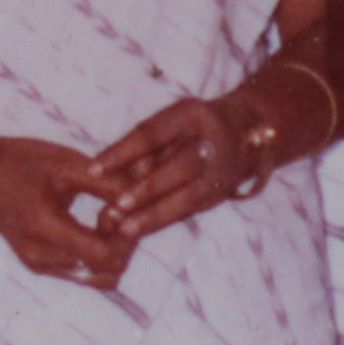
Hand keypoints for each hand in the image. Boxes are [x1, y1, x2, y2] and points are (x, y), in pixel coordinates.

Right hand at [0, 131, 133, 288]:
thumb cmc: (20, 162)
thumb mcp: (67, 164)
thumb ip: (108, 184)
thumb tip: (145, 198)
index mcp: (46, 232)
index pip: (105, 256)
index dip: (125, 235)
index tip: (121, 205)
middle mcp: (42, 258)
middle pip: (106, 271)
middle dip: (123, 242)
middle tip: (119, 208)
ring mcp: (40, 266)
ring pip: (98, 275)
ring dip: (112, 250)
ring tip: (107, 216)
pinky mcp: (40, 265)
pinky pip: (83, 270)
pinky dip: (97, 251)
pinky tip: (95, 222)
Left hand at [87, 94, 257, 247]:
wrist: (249, 130)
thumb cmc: (196, 124)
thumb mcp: (176, 118)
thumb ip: (148, 141)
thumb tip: (106, 170)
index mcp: (193, 114)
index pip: (152, 133)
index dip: (122, 152)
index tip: (93, 170)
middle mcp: (213, 142)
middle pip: (179, 166)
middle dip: (147, 188)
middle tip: (116, 205)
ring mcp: (222, 171)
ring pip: (188, 195)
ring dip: (155, 213)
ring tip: (125, 228)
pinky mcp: (220, 193)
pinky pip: (189, 208)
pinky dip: (162, 219)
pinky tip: (139, 230)